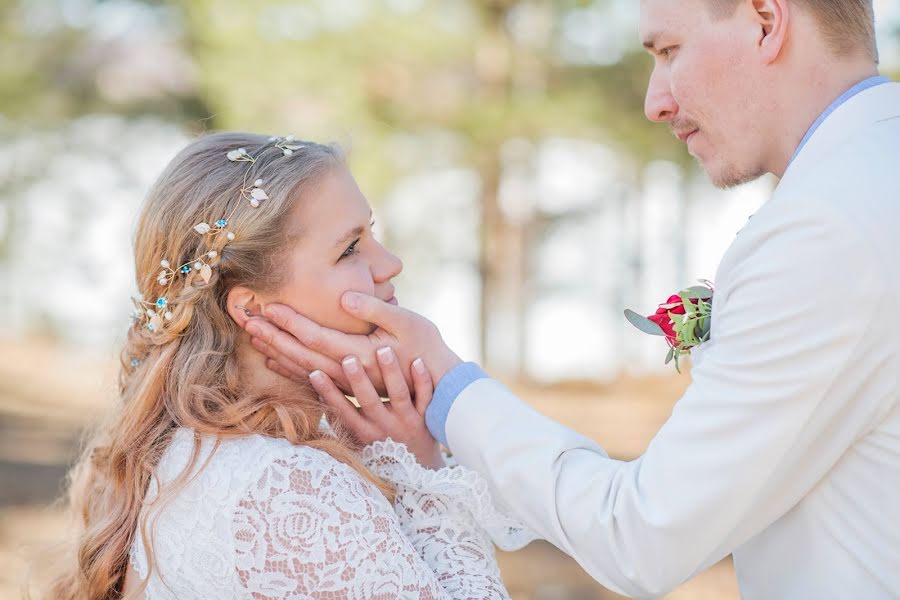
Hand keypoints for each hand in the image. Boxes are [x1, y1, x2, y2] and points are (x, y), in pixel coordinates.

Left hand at [244, 292, 461, 396]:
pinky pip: (312, 380)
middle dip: (272, 336)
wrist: (440, 388)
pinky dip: (290, 371)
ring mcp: (347, 384)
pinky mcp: (349, 388)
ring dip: (276, 352)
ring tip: (253, 337)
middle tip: (246, 319)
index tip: (268, 305)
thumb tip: (344, 297)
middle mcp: (348, 372)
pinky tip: (274, 362)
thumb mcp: (407, 323)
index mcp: (359, 353)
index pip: (315, 335)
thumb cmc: (426, 349)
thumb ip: (374, 309)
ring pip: (302, 368)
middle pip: (301, 353)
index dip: (290, 320)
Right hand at [310, 347, 443, 469]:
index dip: (328, 393)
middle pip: (370, 401)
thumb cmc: (380, 449)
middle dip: (358, 380)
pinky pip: (426, 398)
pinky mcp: (426, 418)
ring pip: (398, 395)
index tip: (315, 372)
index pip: (342, 411)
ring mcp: (407, 422)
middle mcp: (384, 427)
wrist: (419, 469)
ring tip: (383, 349)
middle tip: (349, 358)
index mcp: (364, 433)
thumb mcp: (357, 441)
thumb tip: (314, 395)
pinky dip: (423, 381)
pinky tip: (418, 361)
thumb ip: (339, 421)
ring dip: (390, 372)